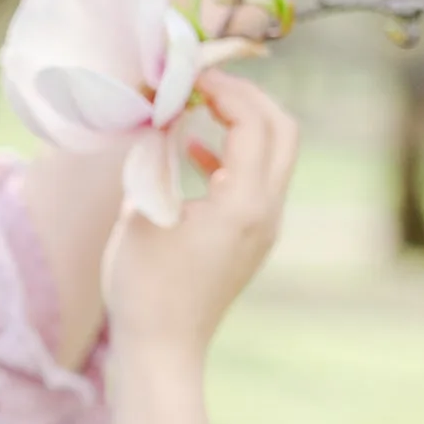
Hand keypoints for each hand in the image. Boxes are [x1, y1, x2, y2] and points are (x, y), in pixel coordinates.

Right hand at [100, 69, 299, 356]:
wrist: (163, 348)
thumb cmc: (144, 285)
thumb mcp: (141, 212)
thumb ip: (155, 160)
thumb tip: (160, 121)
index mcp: (245, 202)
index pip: (254, 122)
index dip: (225, 90)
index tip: (190, 76)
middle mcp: (267, 211)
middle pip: (282, 131)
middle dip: (248, 98)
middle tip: (207, 83)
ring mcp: (263, 227)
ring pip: (272, 156)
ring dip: (242, 124)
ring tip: (198, 106)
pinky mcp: (249, 239)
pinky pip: (254, 182)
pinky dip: (231, 156)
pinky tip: (193, 151)